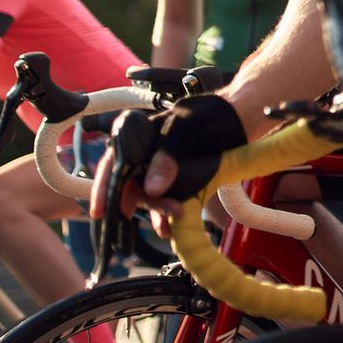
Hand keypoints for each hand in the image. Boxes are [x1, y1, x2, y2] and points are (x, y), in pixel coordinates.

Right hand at [87, 96, 246, 223]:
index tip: (101, 211)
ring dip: (156, 210)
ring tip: (171, 221)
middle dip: (139, 202)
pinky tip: (168, 228)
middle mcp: (145, 151)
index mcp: (140, 133)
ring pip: (147, 194)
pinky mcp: (176, 178)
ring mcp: (160, 166)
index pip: (113, 161)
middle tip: (161, 213)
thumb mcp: (187, 130)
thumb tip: (150, 189)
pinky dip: (164, 214)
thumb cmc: (212, 114)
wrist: (241, 118)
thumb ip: (167, 157)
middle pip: (130, 183)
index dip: (103, 187)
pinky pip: (163, 199)